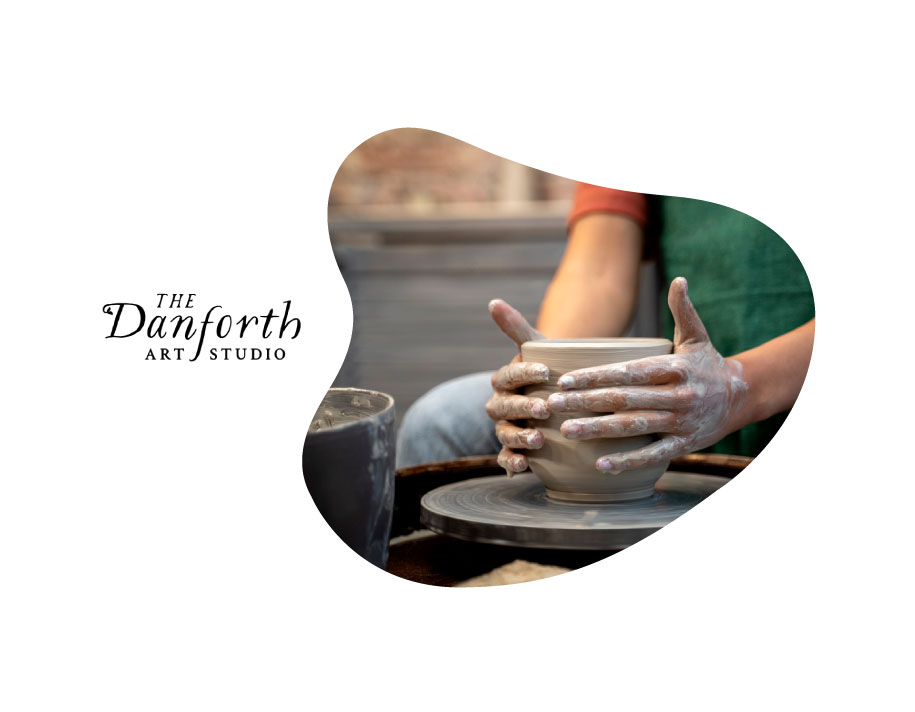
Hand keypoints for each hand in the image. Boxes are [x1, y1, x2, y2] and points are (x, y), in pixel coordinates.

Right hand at [484, 299, 550, 475]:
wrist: (557, 395)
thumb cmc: (548, 371)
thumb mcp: (537, 348)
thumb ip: (515, 327)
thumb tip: (493, 301)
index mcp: (504, 380)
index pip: (509, 375)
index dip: (525, 373)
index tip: (546, 371)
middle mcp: (500, 405)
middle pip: (504, 407)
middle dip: (523, 408)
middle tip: (545, 409)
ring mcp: (505, 428)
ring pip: (504, 433)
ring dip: (519, 438)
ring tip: (538, 440)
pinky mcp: (512, 449)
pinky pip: (505, 458)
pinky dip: (512, 462)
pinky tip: (525, 465)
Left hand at [547, 277, 747, 473]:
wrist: (741, 398)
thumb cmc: (707, 364)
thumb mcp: (698, 336)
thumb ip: (684, 310)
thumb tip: (679, 279)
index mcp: (674, 368)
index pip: (627, 372)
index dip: (595, 377)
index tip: (564, 380)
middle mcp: (677, 396)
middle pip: (623, 400)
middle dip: (585, 402)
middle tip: (551, 404)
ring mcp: (680, 422)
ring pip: (632, 427)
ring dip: (597, 430)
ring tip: (566, 430)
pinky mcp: (683, 444)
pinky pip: (652, 455)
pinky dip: (626, 461)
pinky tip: (600, 466)